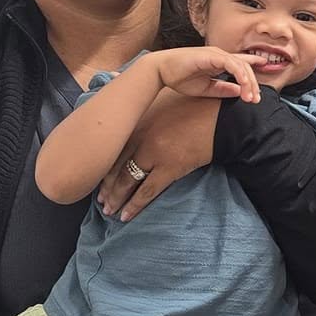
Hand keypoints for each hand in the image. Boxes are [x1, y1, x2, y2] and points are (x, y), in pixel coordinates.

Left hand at [97, 90, 221, 220]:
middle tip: (99, 199)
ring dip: (116, 198)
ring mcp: (154, 154)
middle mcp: (141, 137)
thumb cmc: (194, 105)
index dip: (102, 165)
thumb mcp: (162, 100)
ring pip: (127, 181)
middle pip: (116, 166)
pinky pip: (147, 191)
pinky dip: (135, 205)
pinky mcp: (169, 168)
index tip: (95, 176)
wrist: (220, 116)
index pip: (111, 147)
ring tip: (109, 210)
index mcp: (138, 120)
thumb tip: (120, 99)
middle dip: (106, 186)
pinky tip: (125, 215)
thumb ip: (142, 106)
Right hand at [148, 45, 261, 101]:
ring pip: (241, 66)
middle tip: (256, 99)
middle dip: (253, 83)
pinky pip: (231, 64)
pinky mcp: (211, 56)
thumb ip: (223, 89)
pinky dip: (240, 75)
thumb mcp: (206, 88)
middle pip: (245, 67)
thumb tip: (240, 92)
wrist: (161, 70)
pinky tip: (243, 85)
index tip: (265, 73)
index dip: (254, 65)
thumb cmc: (180, 77)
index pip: (241, 62)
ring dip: (248, 82)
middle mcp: (220, 56)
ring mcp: (216, 54)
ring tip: (251, 97)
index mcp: (219, 62)